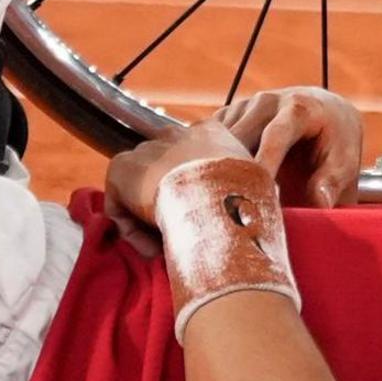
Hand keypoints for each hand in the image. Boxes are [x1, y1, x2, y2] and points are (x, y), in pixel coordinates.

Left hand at [104, 115, 251, 249]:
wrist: (219, 196)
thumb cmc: (249, 198)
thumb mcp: (261, 187)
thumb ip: (252, 189)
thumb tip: (261, 211)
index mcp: (211, 132)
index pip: (195, 159)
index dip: (196, 192)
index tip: (203, 218)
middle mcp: (176, 133)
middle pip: (165, 172)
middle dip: (169, 203)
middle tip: (183, 235)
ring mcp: (147, 148)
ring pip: (140, 190)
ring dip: (149, 221)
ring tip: (166, 247)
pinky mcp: (122, 167)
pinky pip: (120, 205)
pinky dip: (132, 230)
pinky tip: (152, 248)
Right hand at [220, 85, 364, 208]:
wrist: (326, 113)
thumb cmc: (337, 143)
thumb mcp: (346, 161)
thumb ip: (333, 181)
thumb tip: (320, 201)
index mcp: (299, 109)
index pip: (276, 136)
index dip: (263, 163)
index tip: (255, 194)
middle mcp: (268, 101)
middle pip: (240, 138)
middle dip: (235, 171)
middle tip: (232, 209)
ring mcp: (245, 106)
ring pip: (219, 139)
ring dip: (218, 169)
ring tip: (221, 203)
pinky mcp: (229, 115)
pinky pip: (208, 140)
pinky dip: (208, 163)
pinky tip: (214, 187)